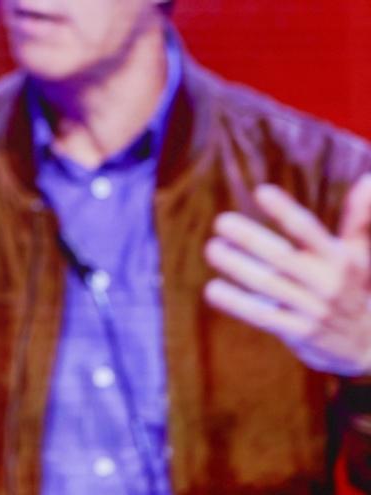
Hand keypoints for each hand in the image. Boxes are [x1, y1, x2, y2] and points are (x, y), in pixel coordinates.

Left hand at [203, 175, 370, 375]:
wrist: (366, 345)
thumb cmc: (351, 289)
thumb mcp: (358, 255)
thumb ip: (358, 218)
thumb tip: (368, 178)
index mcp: (340, 259)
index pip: (309, 231)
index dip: (286, 211)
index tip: (261, 191)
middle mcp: (327, 283)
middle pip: (283, 257)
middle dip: (250, 239)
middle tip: (221, 221)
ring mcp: (313, 310)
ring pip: (268, 285)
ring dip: (237, 266)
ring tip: (212, 247)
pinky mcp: (299, 333)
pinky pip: (262, 316)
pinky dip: (237, 303)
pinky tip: (212, 289)